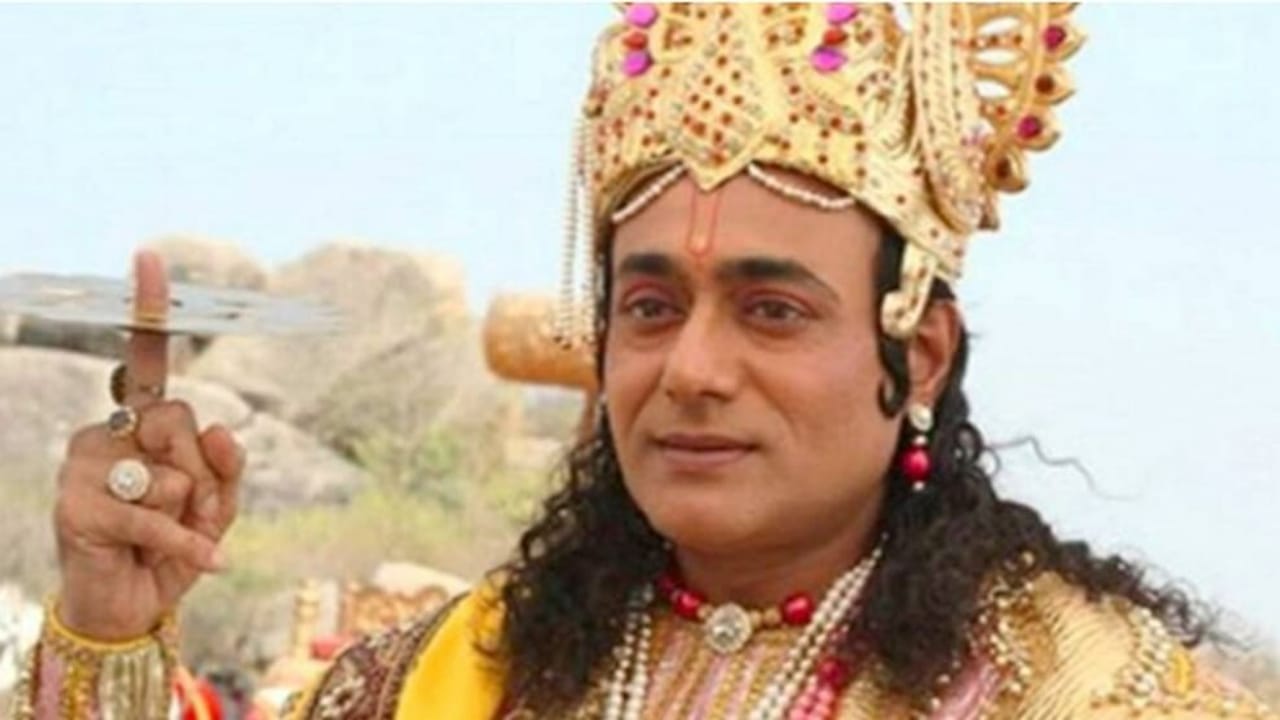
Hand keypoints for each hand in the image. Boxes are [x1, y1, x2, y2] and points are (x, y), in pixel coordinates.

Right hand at [53, 250, 243, 640]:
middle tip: (195, 509)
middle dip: (205, 471)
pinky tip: (207, 563)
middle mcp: (106, 433)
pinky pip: (157, 517)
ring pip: (171, 471)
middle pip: (181, 420)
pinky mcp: (75, 509)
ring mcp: (84, 468)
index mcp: (139, 422)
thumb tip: (222, 427)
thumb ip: (228, 466)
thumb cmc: (175, 545)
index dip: (150, 311)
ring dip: (193, 511)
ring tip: (177, 536)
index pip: (147, 363)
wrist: (132, 608)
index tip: (151, 258)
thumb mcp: (220, 504)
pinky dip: (189, 545)